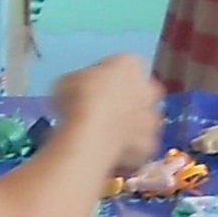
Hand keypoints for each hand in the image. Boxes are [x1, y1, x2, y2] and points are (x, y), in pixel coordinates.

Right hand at [48, 53, 168, 173]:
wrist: (90, 133)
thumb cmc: (78, 100)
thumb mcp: (66, 82)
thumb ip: (77, 85)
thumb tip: (73, 94)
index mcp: (129, 63)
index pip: (121, 67)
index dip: (104, 79)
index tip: (89, 89)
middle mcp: (147, 88)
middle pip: (138, 93)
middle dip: (123, 102)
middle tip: (100, 113)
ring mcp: (151, 118)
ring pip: (140, 122)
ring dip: (127, 127)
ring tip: (102, 136)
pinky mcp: (148, 145)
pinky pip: (137, 147)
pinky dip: (125, 151)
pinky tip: (107, 153)